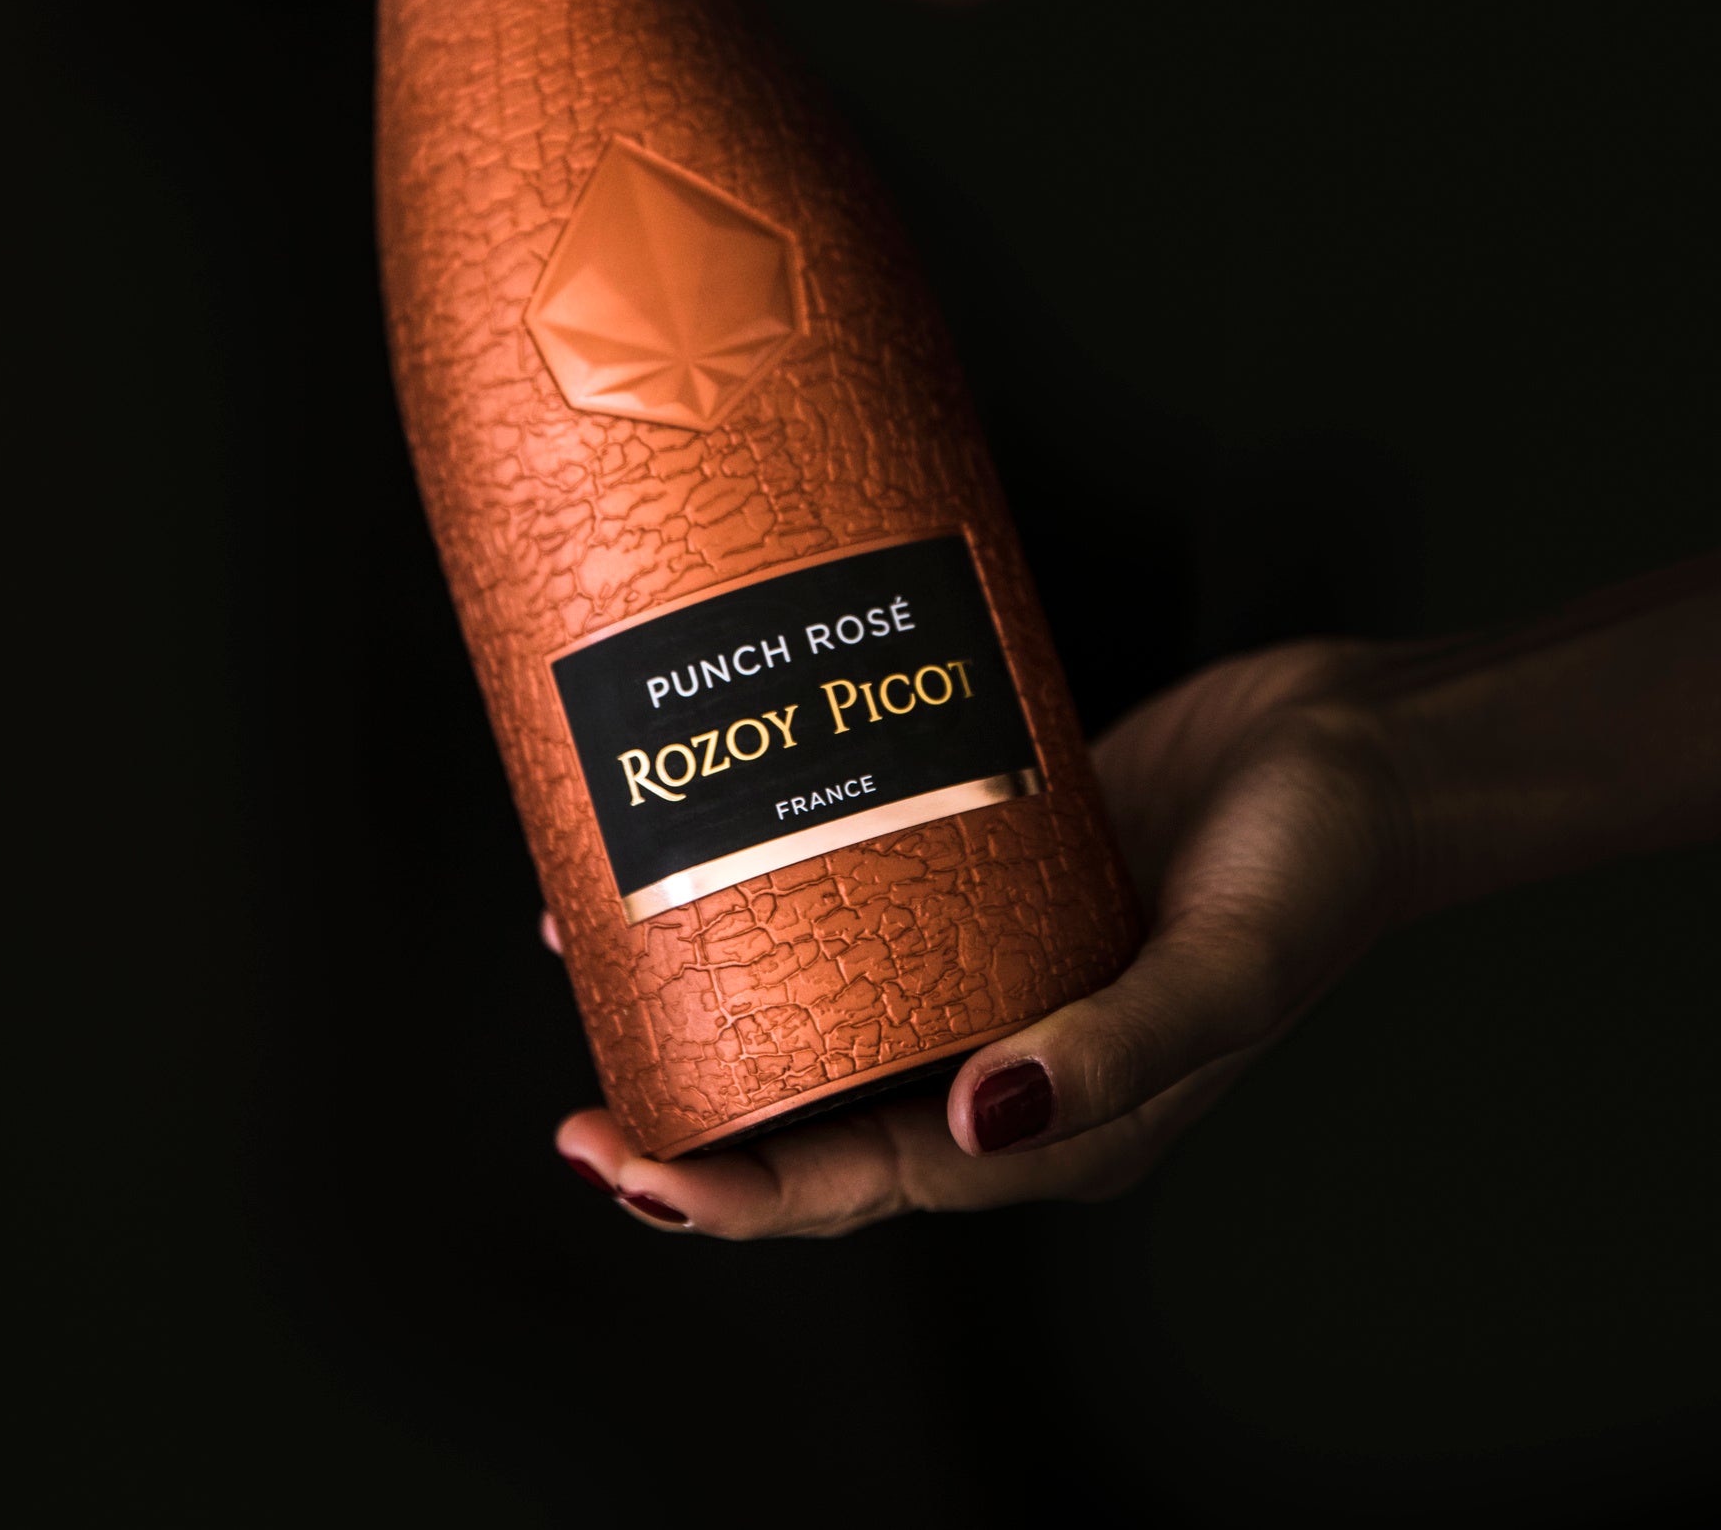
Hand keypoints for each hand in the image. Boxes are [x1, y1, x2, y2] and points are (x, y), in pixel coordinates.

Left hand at [556, 638, 1410, 1234]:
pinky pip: (867, 902)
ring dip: (725, 1005)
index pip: (864, 1185)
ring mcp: (996, 965)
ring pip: (832, 1013)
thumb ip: (1110, 1053)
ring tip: (606, 964)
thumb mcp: (1223, 972)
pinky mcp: (992, 871)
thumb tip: (976, 1121)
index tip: (624, 1164)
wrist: (1363, 748)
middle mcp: (1011, 1060)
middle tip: (580, 1097)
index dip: (737, 1195)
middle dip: (697, 1124)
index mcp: (1055, 1128)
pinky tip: (718, 851)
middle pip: (822, 1120)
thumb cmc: (1317, 870)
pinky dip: (787, 894)